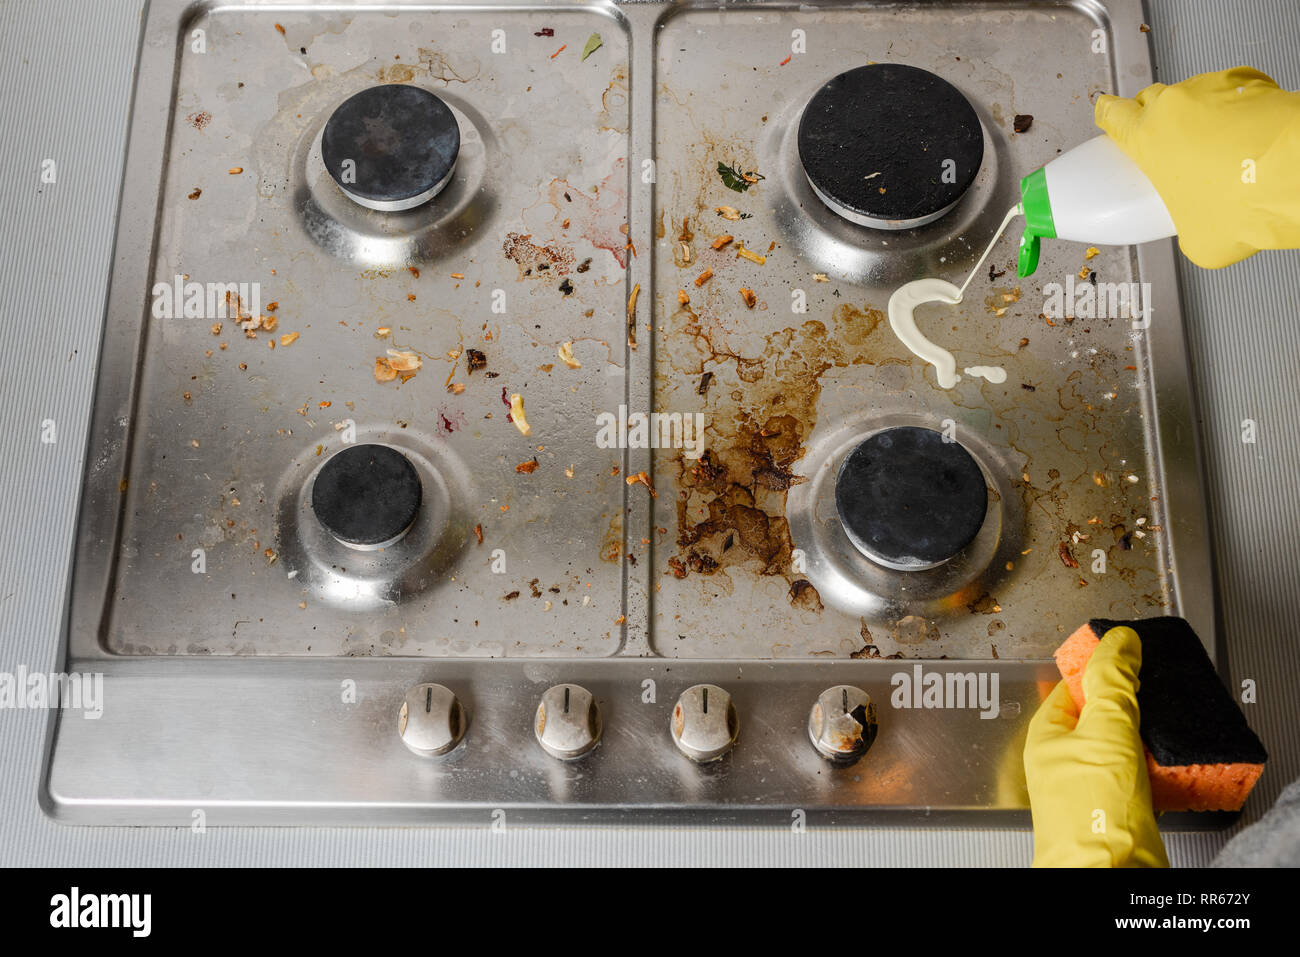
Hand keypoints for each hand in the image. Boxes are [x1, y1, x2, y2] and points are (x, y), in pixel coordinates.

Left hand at [1023, 626, 1167, 866]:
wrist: (1110, 874)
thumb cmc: (1092, 813)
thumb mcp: (1105, 729)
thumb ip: (1113, 683)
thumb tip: (1119, 642)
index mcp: (1046, 738)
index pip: (1069, 689)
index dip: (1098, 672)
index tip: (1126, 659)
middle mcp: (1063, 764)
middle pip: (1099, 719)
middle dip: (1128, 708)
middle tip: (1155, 695)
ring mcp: (1089, 789)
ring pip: (1122, 750)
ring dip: (1146, 741)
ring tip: (1167, 730)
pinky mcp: (1118, 812)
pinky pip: (1140, 780)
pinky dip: (1158, 771)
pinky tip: (1174, 768)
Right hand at [1095, 66, 1299, 268]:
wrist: (1296, 176)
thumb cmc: (1242, 203)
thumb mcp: (1197, 238)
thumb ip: (1184, 227)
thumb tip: (1198, 232)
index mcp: (1146, 139)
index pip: (1112, 113)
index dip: (1109, 116)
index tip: (1110, 116)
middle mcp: (1175, 106)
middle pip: (1150, 98)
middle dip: (1153, 116)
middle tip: (1164, 141)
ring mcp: (1215, 88)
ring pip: (1193, 94)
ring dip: (1197, 114)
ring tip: (1215, 144)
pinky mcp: (1253, 83)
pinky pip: (1235, 90)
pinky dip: (1236, 107)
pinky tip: (1247, 133)